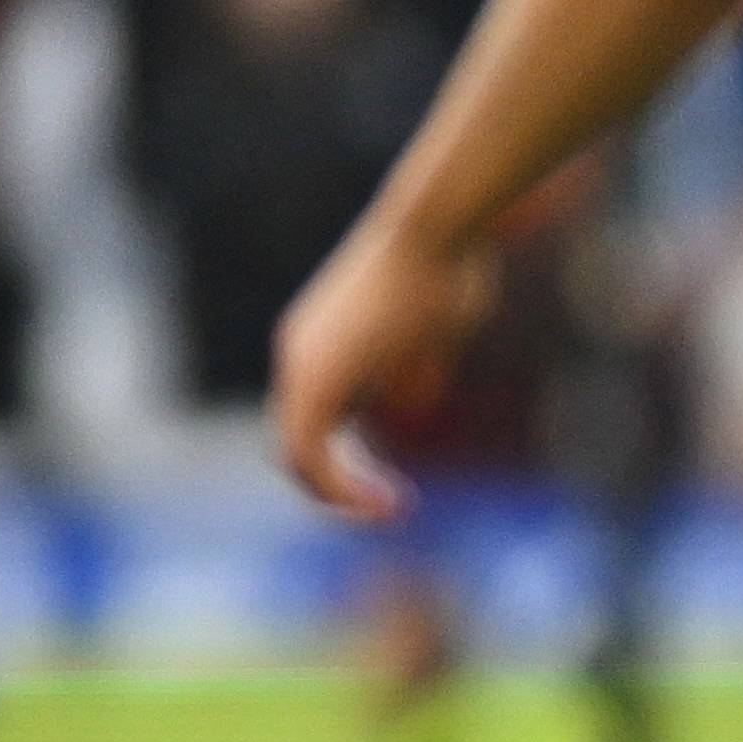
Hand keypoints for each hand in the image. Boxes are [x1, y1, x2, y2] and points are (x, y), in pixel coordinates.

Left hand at [266, 211, 493, 517]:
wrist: (434, 231)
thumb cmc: (447, 266)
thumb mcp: (433, 331)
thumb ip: (414, 372)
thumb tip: (410, 406)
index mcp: (319, 342)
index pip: (314, 418)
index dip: (346, 458)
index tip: (394, 480)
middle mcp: (298, 354)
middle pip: (297, 443)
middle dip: (339, 486)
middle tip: (392, 507)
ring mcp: (301, 367)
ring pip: (295, 456)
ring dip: (340, 495)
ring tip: (391, 510)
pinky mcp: (314, 381)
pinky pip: (309, 456)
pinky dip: (340, 489)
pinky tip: (384, 501)